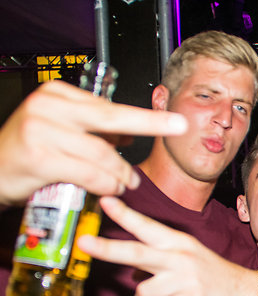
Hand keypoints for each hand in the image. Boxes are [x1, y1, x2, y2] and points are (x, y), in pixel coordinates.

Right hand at [0, 80, 186, 204]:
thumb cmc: (30, 153)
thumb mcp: (62, 132)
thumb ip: (94, 130)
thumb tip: (131, 133)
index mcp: (56, 95)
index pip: (108, 107)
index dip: (142, 119)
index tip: (173, 120)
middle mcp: (48, 107)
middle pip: (111, 117)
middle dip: (149, 123)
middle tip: (179, 126)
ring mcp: (41, 130)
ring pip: (101, 153)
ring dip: (121, 172)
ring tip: (127, 183)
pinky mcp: (39, 157)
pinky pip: (87, 173)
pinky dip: (106, 184)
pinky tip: (112, 189)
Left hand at [78, 197, 257, 295]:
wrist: (246, 294)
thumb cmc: (214, 275)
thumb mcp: (190, 255)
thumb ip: (159, 257)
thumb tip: (128, 268)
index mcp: (179, 243)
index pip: (147, 227)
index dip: (124, 214)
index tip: (105, 201)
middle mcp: (181, 259)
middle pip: (137, 252)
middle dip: (107, 248)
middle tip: (84, 242)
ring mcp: (186, 282)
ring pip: (142, 291)